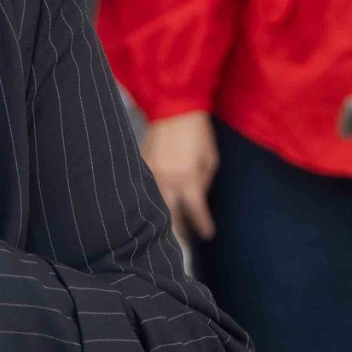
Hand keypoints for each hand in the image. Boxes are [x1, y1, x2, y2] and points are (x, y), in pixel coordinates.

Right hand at [141, 111, 217, 241]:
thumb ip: (204, 181)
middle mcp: (168, 178)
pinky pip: (145, 189)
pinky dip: (150, 200)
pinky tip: (153, 207)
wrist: (173, 109)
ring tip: (167, 229)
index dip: (202, 225)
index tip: (207, 235)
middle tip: (183, 243)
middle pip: (171, 214)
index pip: (195, 210)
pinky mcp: (142, 165)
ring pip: (155, 204)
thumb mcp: (210, 158)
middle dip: (178, 230)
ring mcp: (151, 173)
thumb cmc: (197, 134)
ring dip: (162, 217)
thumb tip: (198, 199)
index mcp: (188, 177)